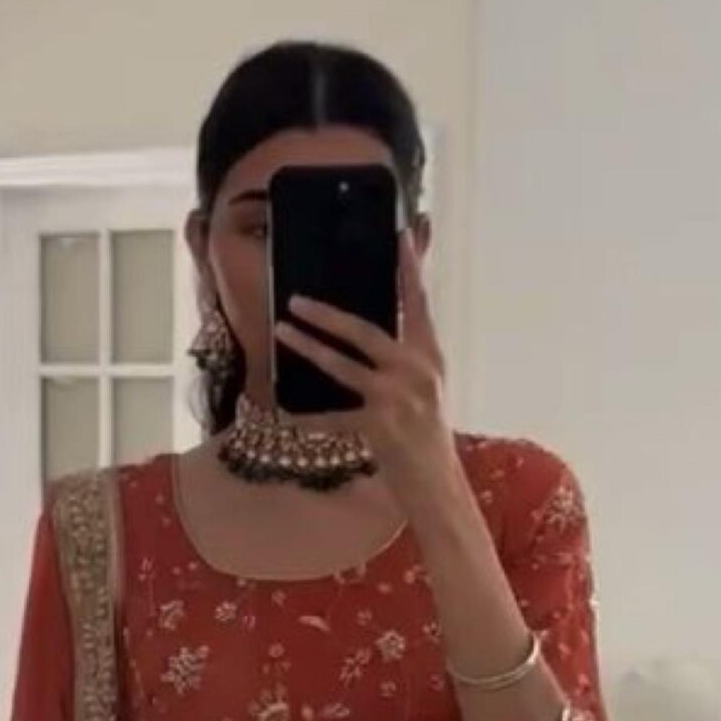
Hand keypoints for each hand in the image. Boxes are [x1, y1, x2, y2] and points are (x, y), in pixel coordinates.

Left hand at [274, 234, 459, 508]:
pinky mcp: (381, 428)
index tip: (399, 234)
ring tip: (282, 331)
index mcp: (429, 357)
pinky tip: (284, 413)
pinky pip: (334, 418)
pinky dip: (308, 418)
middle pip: (366, 332)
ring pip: (344, 366)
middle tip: (296, 300)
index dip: (409, 268)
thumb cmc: (426, 435)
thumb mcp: (424, 388)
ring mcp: (398, 399)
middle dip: (328, 315)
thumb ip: (404, 355)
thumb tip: (366, 327)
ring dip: (309, 349)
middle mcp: (416, 372)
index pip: (417, 304)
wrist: (438, 486)